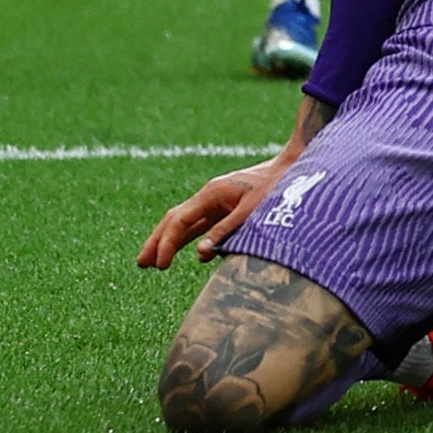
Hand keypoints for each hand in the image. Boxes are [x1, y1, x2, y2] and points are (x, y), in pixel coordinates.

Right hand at [139, 152, 292, 269]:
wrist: (291, 168)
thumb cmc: (274, 188)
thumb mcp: (251, 212)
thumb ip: (226, 231)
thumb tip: (200, 254)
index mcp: (211, 194)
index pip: (180, 221)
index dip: (166, 244)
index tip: (159, 265)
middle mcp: (208, 196)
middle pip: (174, 219)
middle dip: (157, 241)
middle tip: (142, 263)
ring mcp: (215, 201)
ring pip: (185, 222)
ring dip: (169, 240)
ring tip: (154, 261)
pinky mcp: (225, 206)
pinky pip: (201, 223)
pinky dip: (189, 237)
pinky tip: (186, 251)